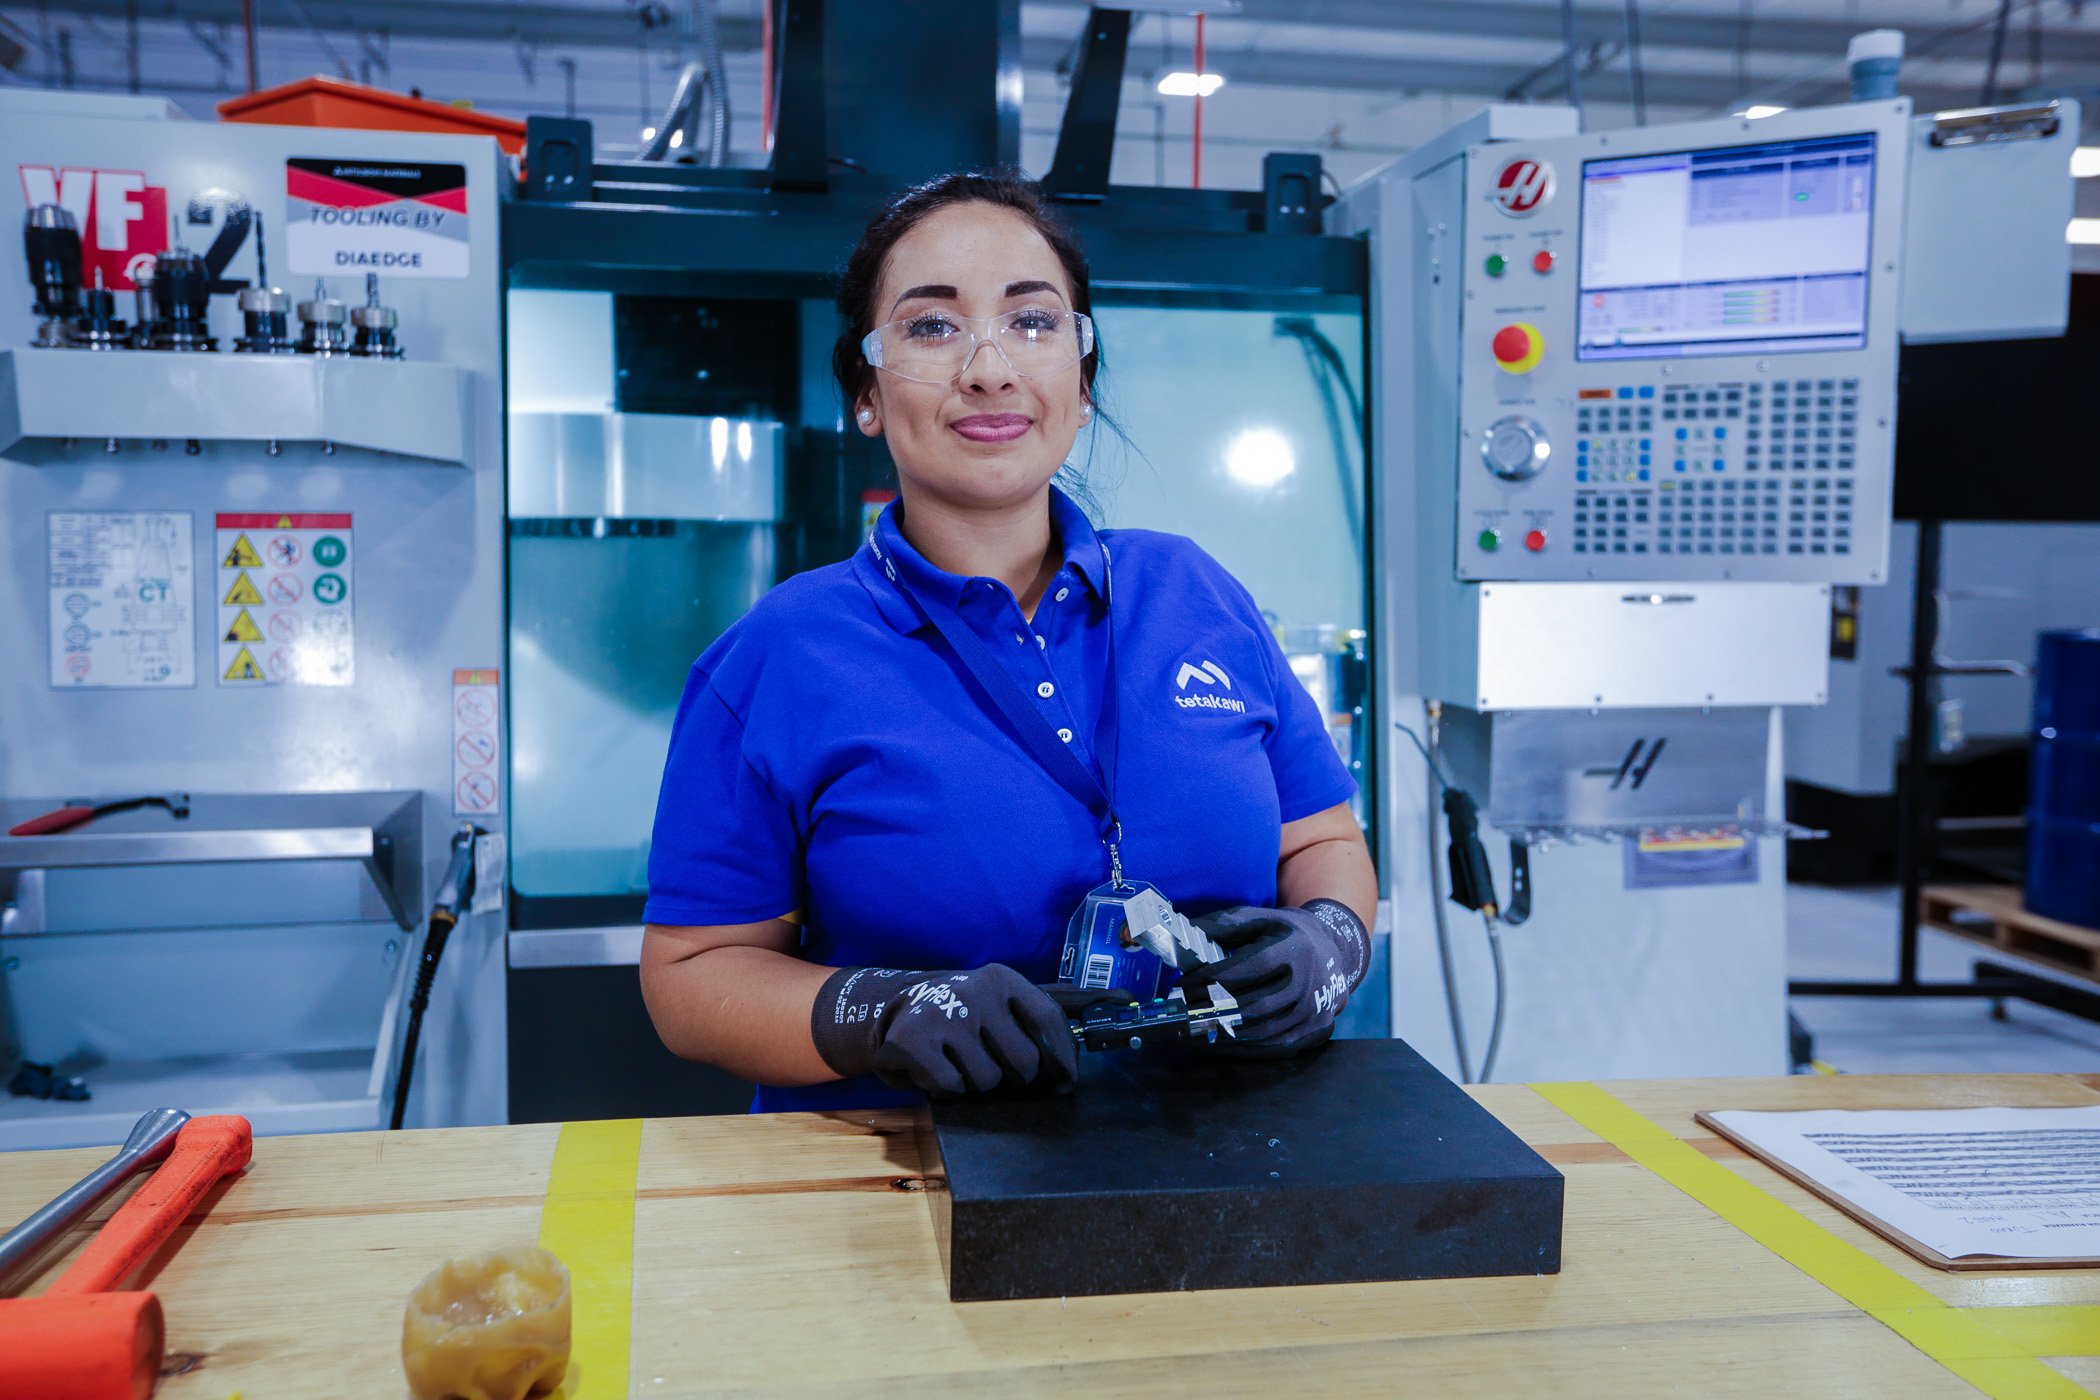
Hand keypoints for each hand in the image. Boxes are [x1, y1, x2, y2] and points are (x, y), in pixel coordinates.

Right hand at [810, 964, 1079, 1096]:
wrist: (893, 1010)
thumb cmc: (961, 1018)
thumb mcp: (998, 1005)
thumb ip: (1035, 1028)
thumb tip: (1069, 1078)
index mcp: (1003, 979)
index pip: (1048, 1019)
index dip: (1063, 1058)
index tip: (1065, 1083)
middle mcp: (977, 990)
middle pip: (1024, 1062)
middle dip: (1014, 1078)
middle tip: (994, 1069)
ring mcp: (944, 1014)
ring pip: (988, 1081)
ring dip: (974, 1084)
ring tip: (957, 1063)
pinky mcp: (913, 1041)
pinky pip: (952, 1088)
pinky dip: (945, 1089)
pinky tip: (934, 1070)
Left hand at [1178, 900, 1369, 1052]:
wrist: (1334, 952)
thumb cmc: (1286, 934)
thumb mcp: (1259, 919)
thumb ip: (1222, 926)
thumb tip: (1183, 935)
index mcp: (1292, 949)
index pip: (1246, 969)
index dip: (1210, 980)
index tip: (1181, 985)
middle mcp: (1307, 982)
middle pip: (1251, 1005)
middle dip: (1210, 1010)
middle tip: (1180, 1013)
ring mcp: (1313, 1010)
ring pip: (1260, 1030)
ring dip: (1221, 1034)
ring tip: (1191, 1030)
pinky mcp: (1315, 1030)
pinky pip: (1273, 1046)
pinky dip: (1242, 1047)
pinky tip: (1217, 1042)